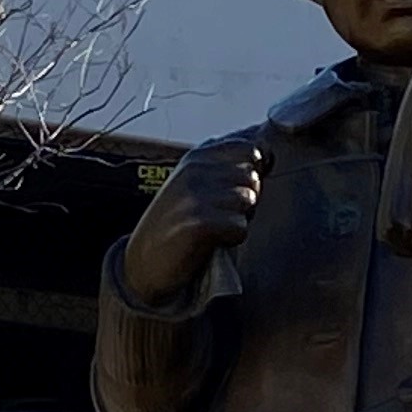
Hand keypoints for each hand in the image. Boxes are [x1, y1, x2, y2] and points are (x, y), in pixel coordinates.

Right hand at [120, 139, 269, 309]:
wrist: (143, 263)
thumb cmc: (175, 226)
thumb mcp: (196, 184)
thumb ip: (226, 167)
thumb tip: (268, 156)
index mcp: (198, 155)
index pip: (250, 148)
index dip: (256, 170)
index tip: (238, 189)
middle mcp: (196, 168)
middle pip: (253, 177)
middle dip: (246, 200)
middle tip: (220, 215)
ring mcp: (196, 193)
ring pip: (248, 201)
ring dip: (238, 220)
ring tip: (215, 228)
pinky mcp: (199, 221)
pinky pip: (240, 227)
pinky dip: (231, 239)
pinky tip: (212, 241)